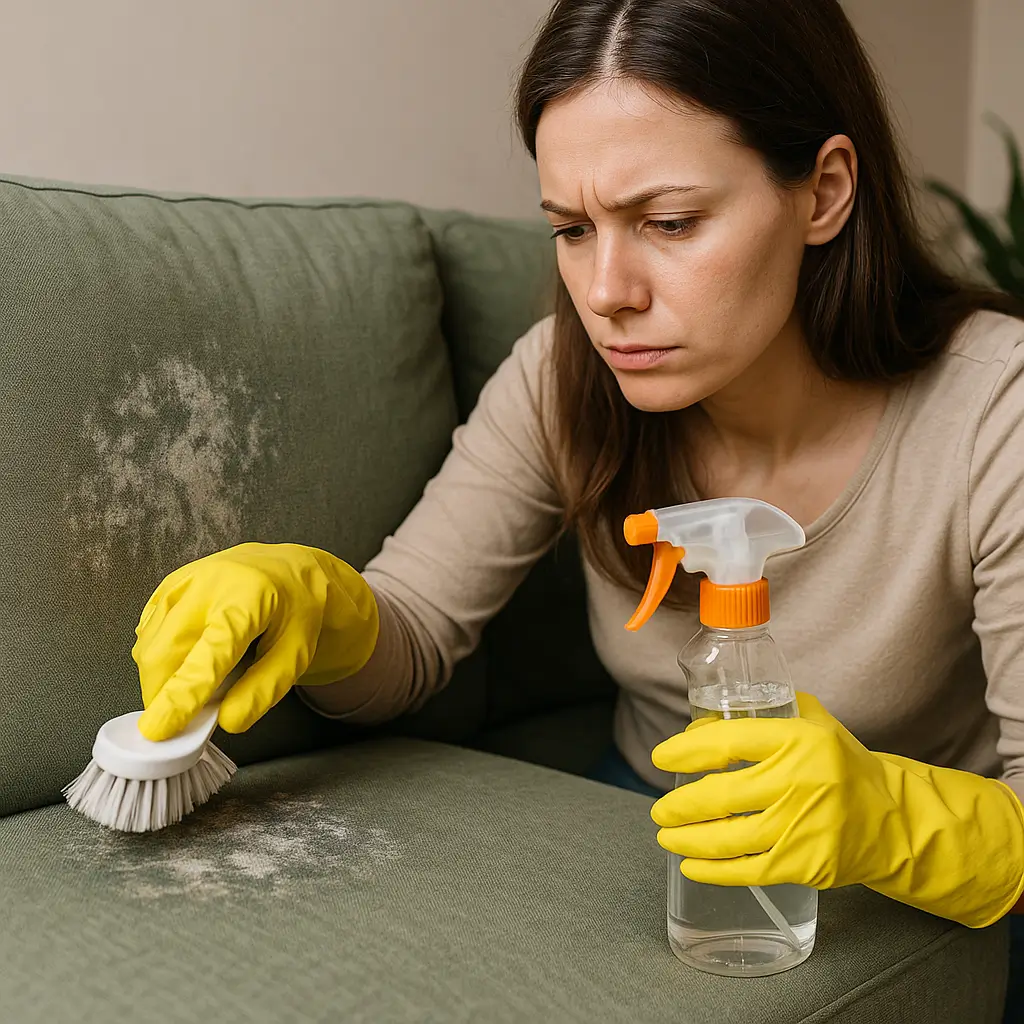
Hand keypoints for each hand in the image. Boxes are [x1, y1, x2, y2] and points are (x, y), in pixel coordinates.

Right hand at [133, 542, 377, 740]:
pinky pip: (148, 632)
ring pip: (148, 644)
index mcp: (249, 598)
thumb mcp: (297, 653)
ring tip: (197, 680)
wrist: (287, 570)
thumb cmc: (295, 611)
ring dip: (159, 677)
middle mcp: (209, 583)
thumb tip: (228, 721)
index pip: (209, 653)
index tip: (159, 729)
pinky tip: (188, 656)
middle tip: (184, 716)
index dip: (181, 695)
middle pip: (164, 651)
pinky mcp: (168, 585)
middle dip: (162, 694)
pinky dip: (159, 657)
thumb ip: (264, 689)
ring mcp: (183, 581)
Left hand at [651, 693, 1023, 927]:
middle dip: (678, 805)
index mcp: (797, 739)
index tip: (661, 758)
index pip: (726, 742)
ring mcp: (801, 827)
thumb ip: (764, 714)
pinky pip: (746, 871)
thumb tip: (703, 725)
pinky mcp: (804, 865)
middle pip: (719, 796)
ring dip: (686, 838)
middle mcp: (798, 782)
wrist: (894, 820)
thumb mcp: (814, 723)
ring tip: (666, 834)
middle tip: (659, 808)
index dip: (685, 751)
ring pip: (726, 838)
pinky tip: (690, 865)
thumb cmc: (843, 766)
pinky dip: (712, 870)